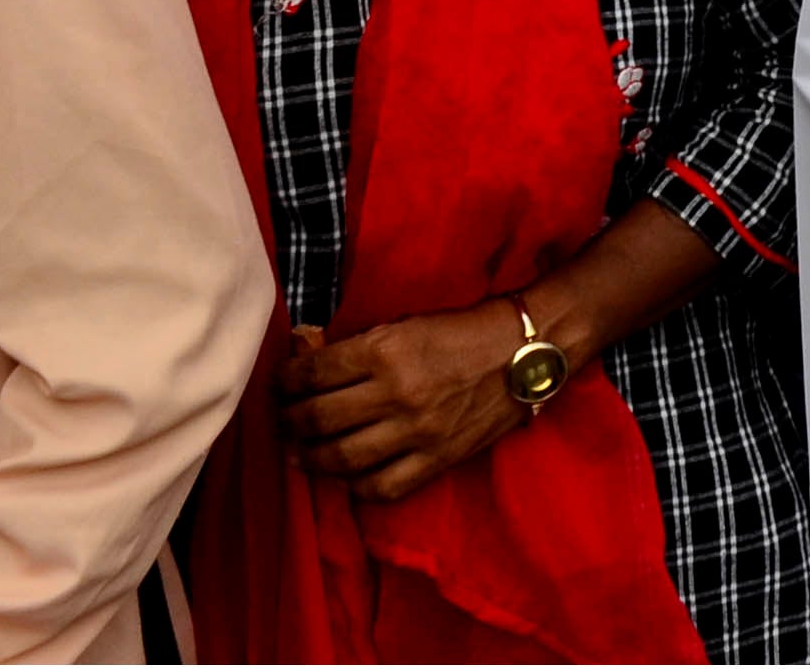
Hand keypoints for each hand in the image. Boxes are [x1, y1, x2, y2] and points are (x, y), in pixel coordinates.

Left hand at [276, 301, 530, 501]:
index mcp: (386, 350)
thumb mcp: (408, 323)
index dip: (284, 381)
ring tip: (299, 452)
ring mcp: (417, 432)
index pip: (312, 374)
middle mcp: (396, 394)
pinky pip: (381, 487)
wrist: (529, 350)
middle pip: (317, 419)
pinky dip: (354, 485)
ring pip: (340, 458)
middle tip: (283, 420)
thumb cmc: (464, 329)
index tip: (279, 384)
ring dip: (309, 457)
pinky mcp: (437, 459)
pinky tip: (345, 474)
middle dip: (288, 421)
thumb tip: (309, 361)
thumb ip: (360, 345)